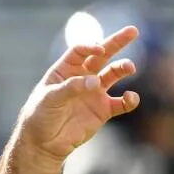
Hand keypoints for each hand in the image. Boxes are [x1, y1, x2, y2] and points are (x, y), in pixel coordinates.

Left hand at [18, 26, 141, 161]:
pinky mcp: (103, 110)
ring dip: (123, 68)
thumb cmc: (40, 116)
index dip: (90, 47)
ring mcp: (94, 93)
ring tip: (130, 67)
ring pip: (113, 74)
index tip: (99, 49)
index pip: (80, 51)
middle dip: (116, 43)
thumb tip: (95, 82)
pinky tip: (131, 98)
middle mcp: (82, 77)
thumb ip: (71, 88)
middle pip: (102, 55)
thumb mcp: (50, 99)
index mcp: (65, 69)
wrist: (43, 143)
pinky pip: (121, 103)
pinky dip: (129, 100)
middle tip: (133, 31)